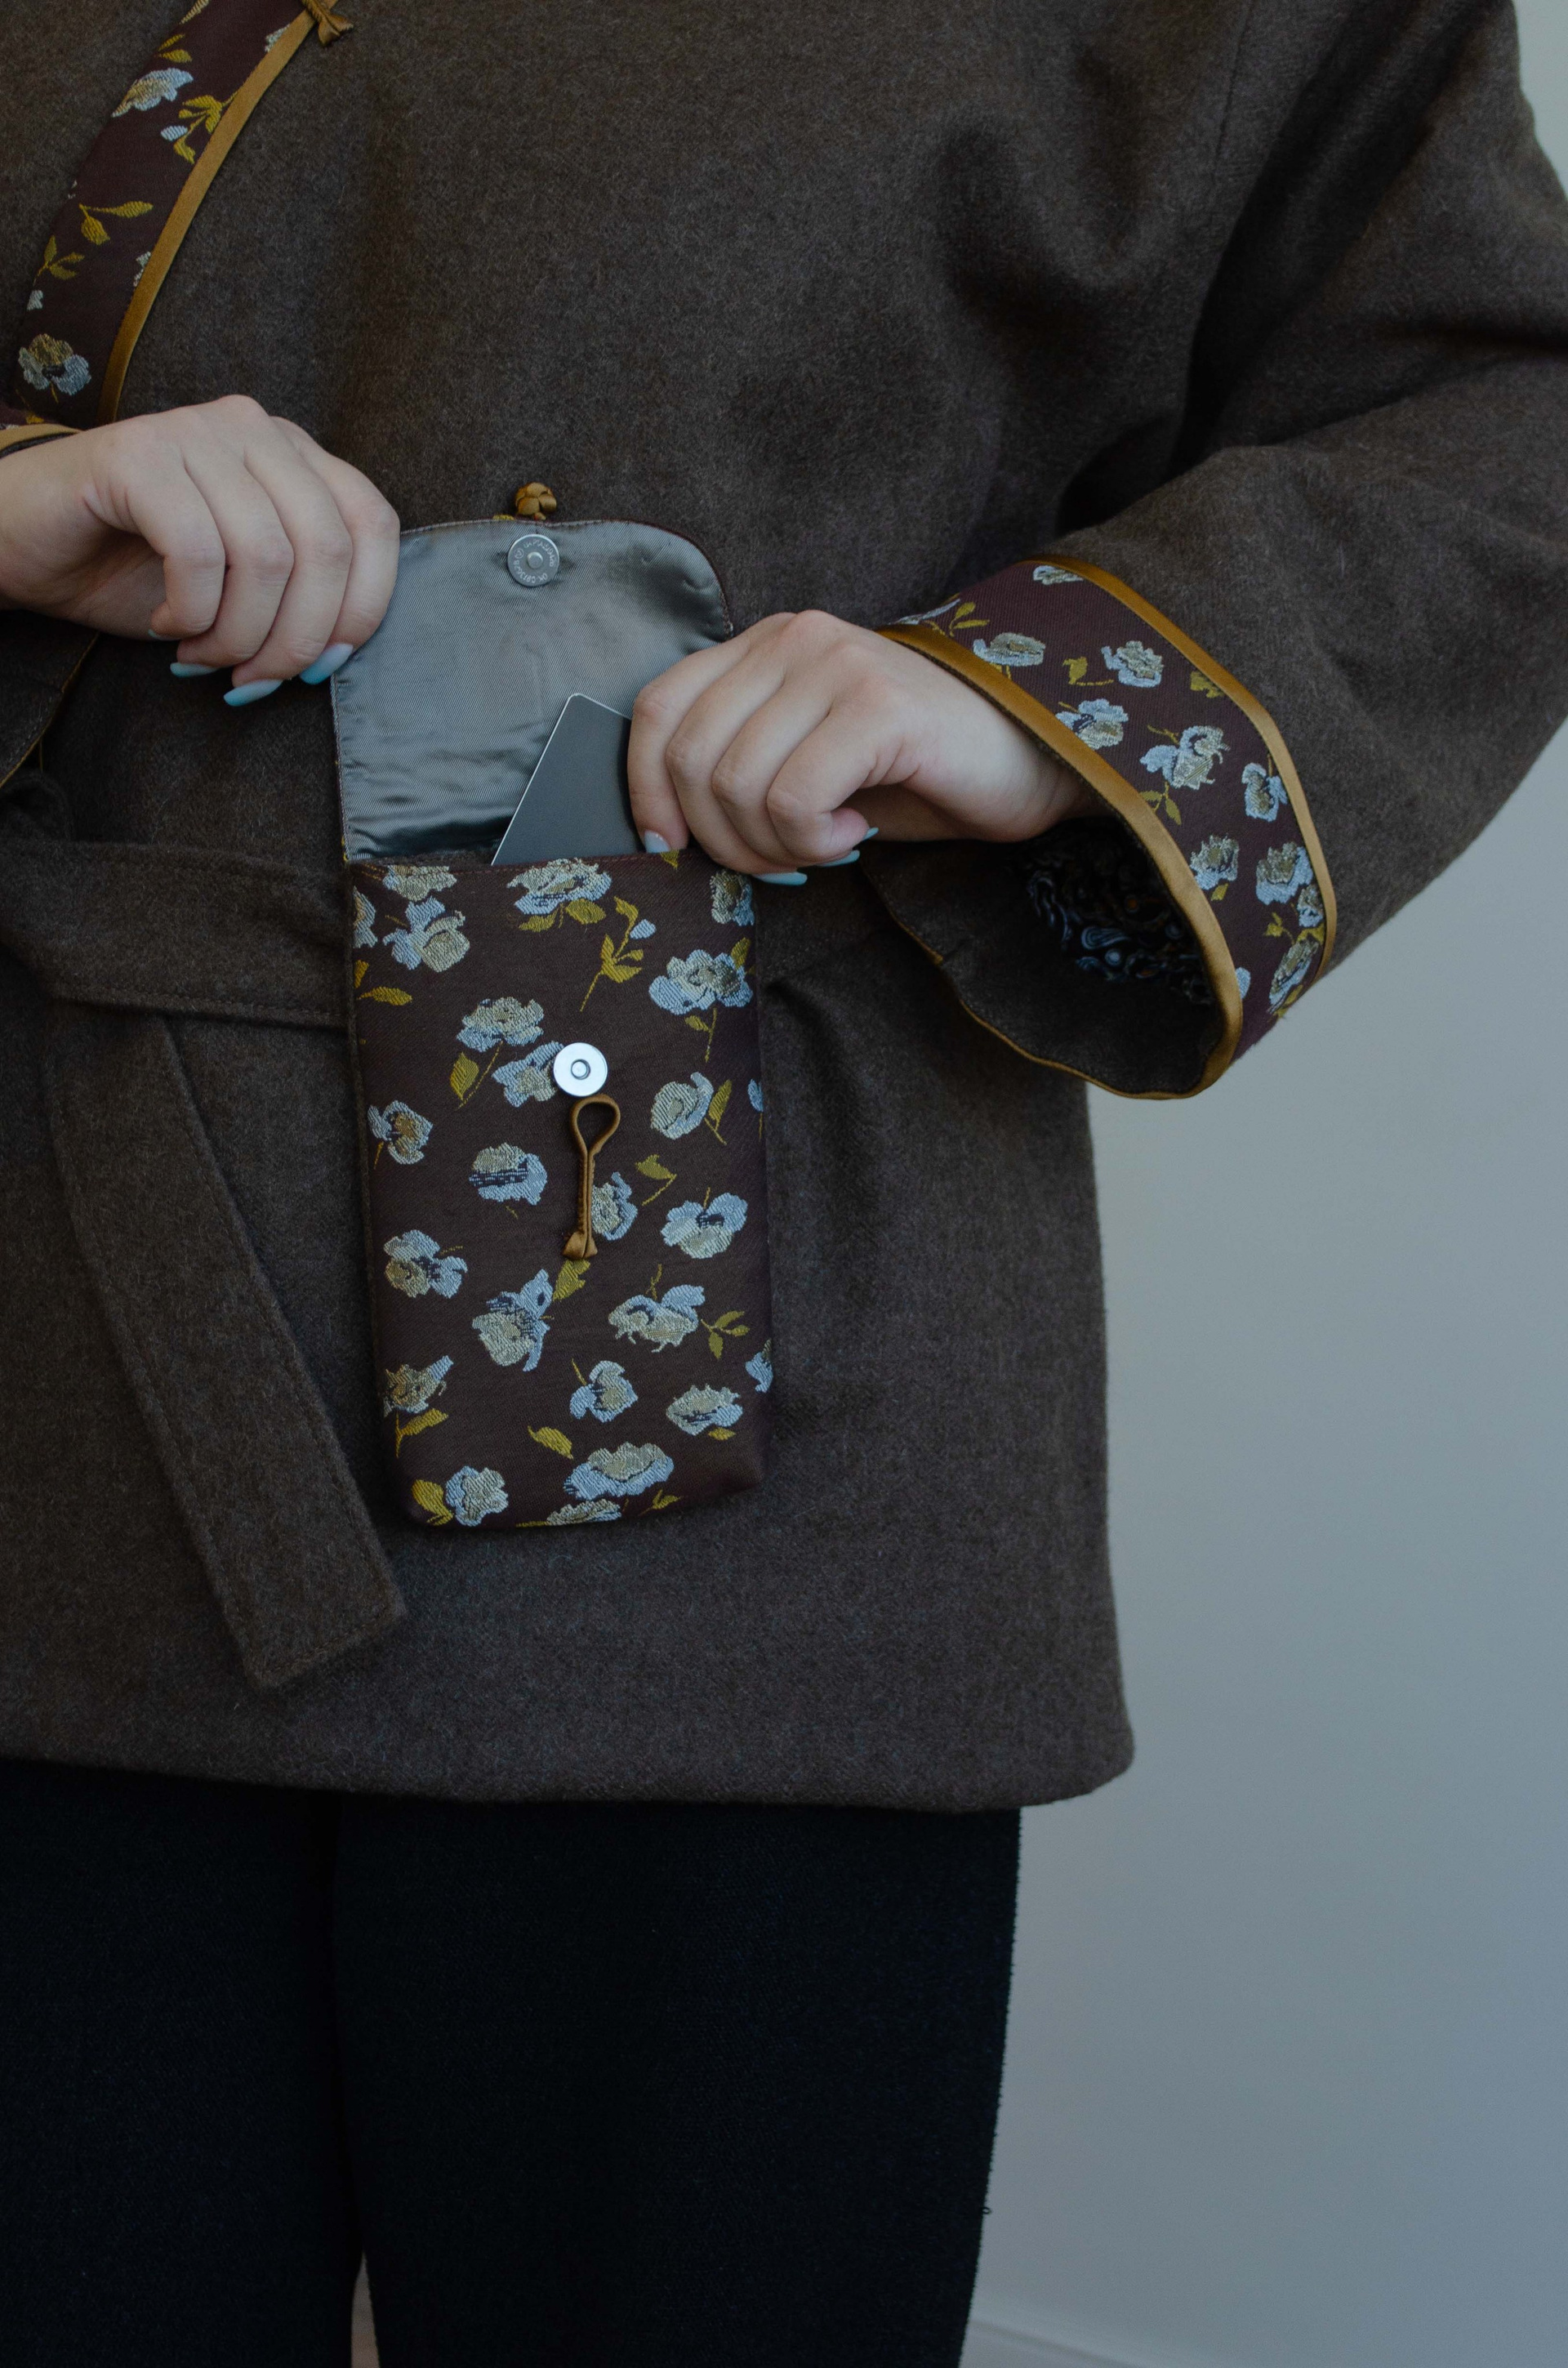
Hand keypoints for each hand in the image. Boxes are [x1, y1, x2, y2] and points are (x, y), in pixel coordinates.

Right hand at [0, 395, 398, 696]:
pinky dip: (190, 612)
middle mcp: (254, 429)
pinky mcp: (138, 454)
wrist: (29, 542)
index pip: (373, 524)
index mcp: (295, 454)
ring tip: (203, 655)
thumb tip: (337, 653)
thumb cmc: (139, 568)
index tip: (323, 667)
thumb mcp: (242, 587)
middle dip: (298, 638)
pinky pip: (198, 553)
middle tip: (255, 678)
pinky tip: (167, 625)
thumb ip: (301, 598)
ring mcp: (196, 432)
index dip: (361, 608)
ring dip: (238, 635)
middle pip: (326, 546)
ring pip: (266, 556)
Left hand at [628, 608, 1093, 877]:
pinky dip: (812, 840)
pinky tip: (853, 834)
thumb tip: (668, 833)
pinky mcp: (877, 705)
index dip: (646, 791)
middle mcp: (794, 637)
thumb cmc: (915, 773)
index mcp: (765, 644)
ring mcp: (836, 663)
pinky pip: (794, 799)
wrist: (1028, 762)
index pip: (656, 709)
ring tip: (824, 844)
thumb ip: (738, 770)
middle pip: (689, 758)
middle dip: (722, 839)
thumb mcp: (806, 762)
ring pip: (737, 784)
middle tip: (780, 860)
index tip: (675, 849)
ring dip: (773, 845)